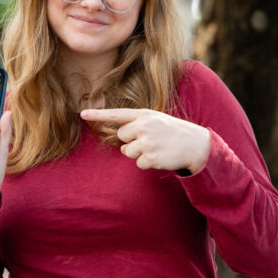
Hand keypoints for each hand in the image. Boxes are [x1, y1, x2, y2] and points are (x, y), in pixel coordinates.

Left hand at [80, 108, 210, 173]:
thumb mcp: (157, 121)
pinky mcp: (150, 157)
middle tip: (150, 141)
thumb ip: (138, 127)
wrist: (196, 144)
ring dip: (140, 154)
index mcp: (144, 115)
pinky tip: (161, 157)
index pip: (117, 114)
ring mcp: (147, 142)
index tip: (82, 114)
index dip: (98, 115)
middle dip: (131, 141)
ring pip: (128, 152)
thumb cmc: (174, 132)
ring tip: (157, 148)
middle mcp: (144, 126)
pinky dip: (148, 163)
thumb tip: (122, 146)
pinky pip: (139, 164)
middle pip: (121, 137)